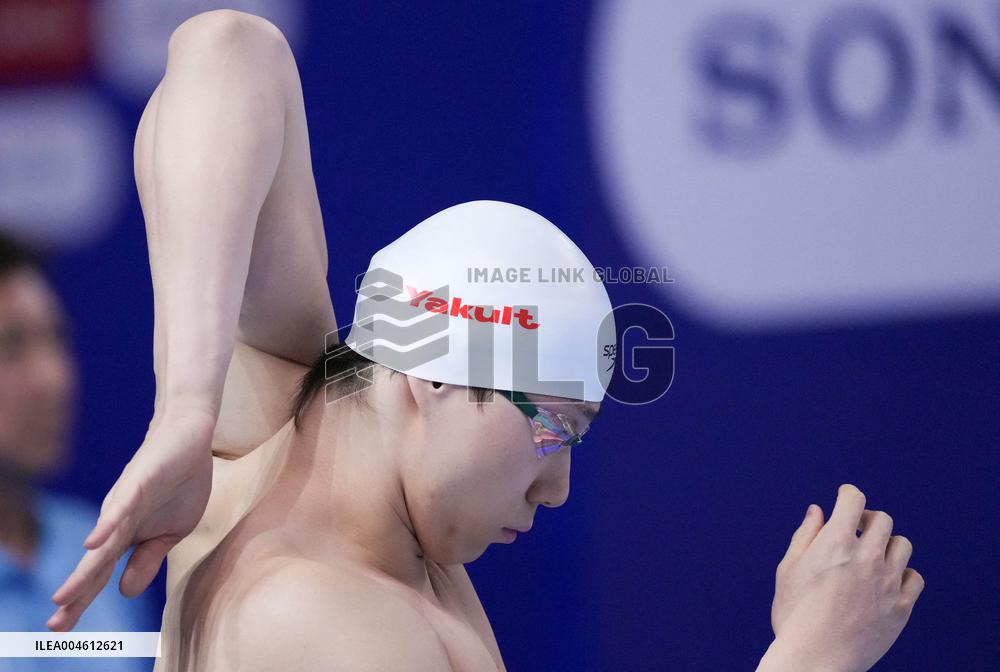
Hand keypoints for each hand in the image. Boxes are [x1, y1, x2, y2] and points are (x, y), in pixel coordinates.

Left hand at [47, 408, 215, 630]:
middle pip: (95, 564)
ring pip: (104, 542)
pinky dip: (108, 526)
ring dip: (84, 572)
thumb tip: (124, 591)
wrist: (191, 437)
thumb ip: (148, 558)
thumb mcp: (173, 531)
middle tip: (54, 625)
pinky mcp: (139, 482)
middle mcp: (117, 521)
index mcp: (127, 535)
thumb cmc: (181, 482)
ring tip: (64, 598)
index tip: (59, 627)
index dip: (81, 599)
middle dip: (75, 595)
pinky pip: (122, 507)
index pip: (101, 574)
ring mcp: (126, 502)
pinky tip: (93, 544)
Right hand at [769, 484, 924, 671]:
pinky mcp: (901, 607)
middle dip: (868, 519)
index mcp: (836, 543)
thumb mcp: (789, 569)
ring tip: (871, 557)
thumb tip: (818, 510)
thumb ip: (805, 535)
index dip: (848, 494)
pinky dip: (902, 573)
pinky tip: (886, 580)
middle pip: (882, 520)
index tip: (845, 497)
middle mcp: (867, 558)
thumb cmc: (794, 614)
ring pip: (902, 546)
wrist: (815, 659)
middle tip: (856, 529)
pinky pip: (914, 577)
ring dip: (887, 544)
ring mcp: (888, 583)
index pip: (854, 499)